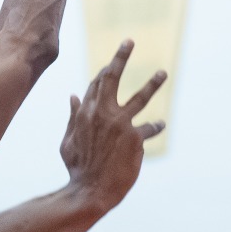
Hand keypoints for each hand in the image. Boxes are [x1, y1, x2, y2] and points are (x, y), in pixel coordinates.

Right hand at [60, 40, 165, 213]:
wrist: (90, 191)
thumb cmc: (78, 168)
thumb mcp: (68, 141)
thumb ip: (72, 117)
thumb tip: (73, 95)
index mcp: (84, 112)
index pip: (95, 84)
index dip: (105, 71)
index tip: (112, 63)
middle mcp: (101, 113)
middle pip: (112, 77)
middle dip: (121, 57)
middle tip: (129, 41)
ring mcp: (119, 124)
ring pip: (140, 97)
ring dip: (153, 83)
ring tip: (163, 73)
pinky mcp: (134, 137)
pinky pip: (149, 127)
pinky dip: (155, 127)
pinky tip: (161, 125)